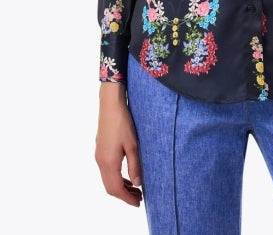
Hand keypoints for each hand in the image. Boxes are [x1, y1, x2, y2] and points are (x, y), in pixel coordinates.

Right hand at [95, 82, 142, 206]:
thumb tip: (137, 184)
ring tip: (135, 188)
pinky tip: (126, 174)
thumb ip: (135, 165)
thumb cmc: (123, 122)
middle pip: (110, 187)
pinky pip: (106, 170)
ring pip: (107, 179)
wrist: (110, 104)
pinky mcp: (100, 149)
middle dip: (124, 195)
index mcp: (108, 162)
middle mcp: (100, 161)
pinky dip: (116, 177)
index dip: (127, 198)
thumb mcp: (133, 145)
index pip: (116, 189)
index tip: (138, 203)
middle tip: (139, 198)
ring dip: (120, 186)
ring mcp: (98, 155)